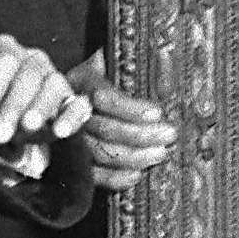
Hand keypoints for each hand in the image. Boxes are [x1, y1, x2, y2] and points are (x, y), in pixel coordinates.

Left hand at [0, 35, 89, 149]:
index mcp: (3, 48)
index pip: (4, 60)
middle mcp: (33, 58)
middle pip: (30, 73)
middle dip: (14, 106)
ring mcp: (53, 77)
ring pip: (56, 84)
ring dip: (42, 108)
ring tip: (29, 129)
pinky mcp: (68, 101)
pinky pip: (79, 103)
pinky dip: (74, 116)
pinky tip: (60, 132)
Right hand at [72, 52, 174, 190]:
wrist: (84, 84)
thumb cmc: (115, 69)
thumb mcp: (124, 60)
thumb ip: (143, 68)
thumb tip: (168, 79)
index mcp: (83, 79)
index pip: (104, 95)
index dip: (130, 108)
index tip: (158, 113)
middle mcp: (70, 106)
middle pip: (103, 127)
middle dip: (139, 135)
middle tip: (169, 134)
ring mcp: (68, 133)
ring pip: (98, 151)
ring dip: (133, 156)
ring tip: (161, 153)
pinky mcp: (72, 157)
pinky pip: (91, 173)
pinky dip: (114, 178)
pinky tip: (137, 175)